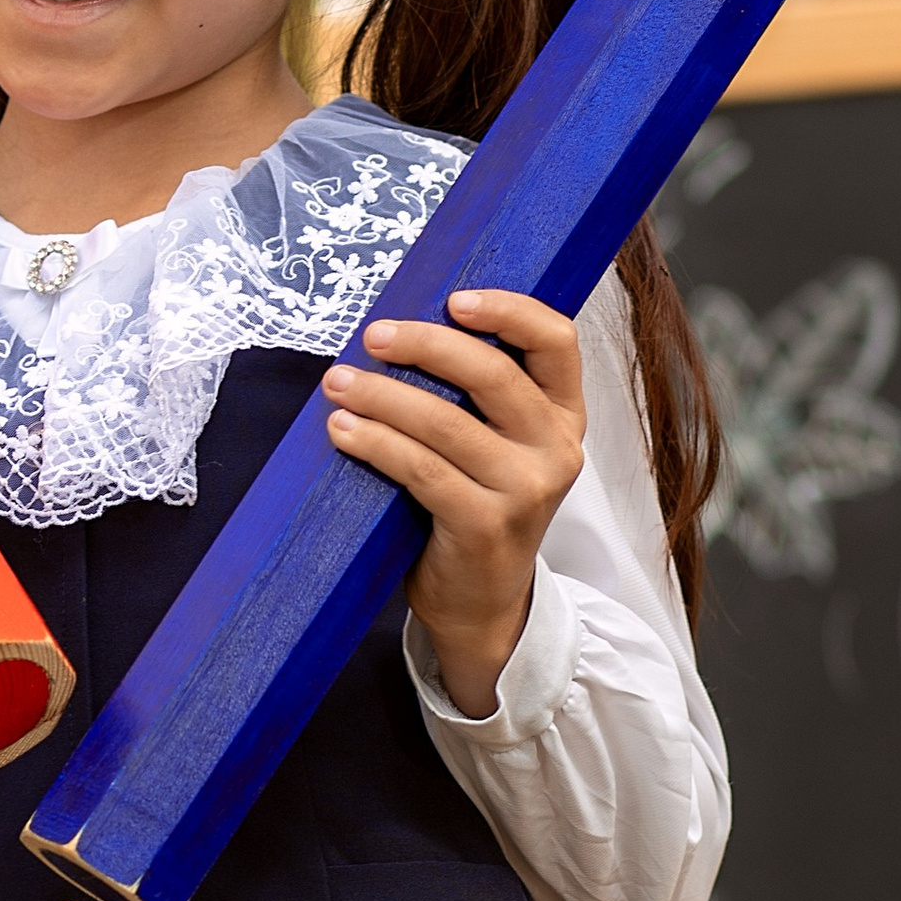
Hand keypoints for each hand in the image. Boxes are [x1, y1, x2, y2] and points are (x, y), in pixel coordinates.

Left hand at [322, 288, 584, 717]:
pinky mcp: (487, 525)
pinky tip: (342, 431)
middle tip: (371, 336)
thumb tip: (396, 330)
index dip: (509, 310)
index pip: (556, 341)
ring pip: (447, 422)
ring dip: (383, 395)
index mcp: (563, 414)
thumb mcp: (494, 445)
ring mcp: (527, 489)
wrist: (482, 602)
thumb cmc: (475, 504)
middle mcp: (556, 448)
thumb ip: (473, 395)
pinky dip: (376, 443)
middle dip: (425, 344)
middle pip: (494, 373)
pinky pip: (423, 470)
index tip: (454, 299)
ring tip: (337, 383)